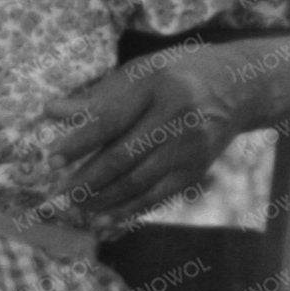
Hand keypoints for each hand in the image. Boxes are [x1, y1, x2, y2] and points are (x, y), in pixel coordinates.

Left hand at [9, 46, 257, 229]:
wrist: (239, 86)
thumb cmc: (174, 74)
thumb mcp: (138, 72)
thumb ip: (97, 96)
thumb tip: (50, 111)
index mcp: (158, 86)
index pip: (111, 119)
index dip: (79, 143)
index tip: (50, 160)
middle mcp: (178, 117)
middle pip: (123, 156)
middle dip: (85, 180)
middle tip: (56, 195)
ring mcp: (191, 147)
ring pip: (139, 181)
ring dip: (102, 199)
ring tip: (73, 206)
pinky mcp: (198, 169)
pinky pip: (158, 195)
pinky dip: (128, 210)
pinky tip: (103, 218)